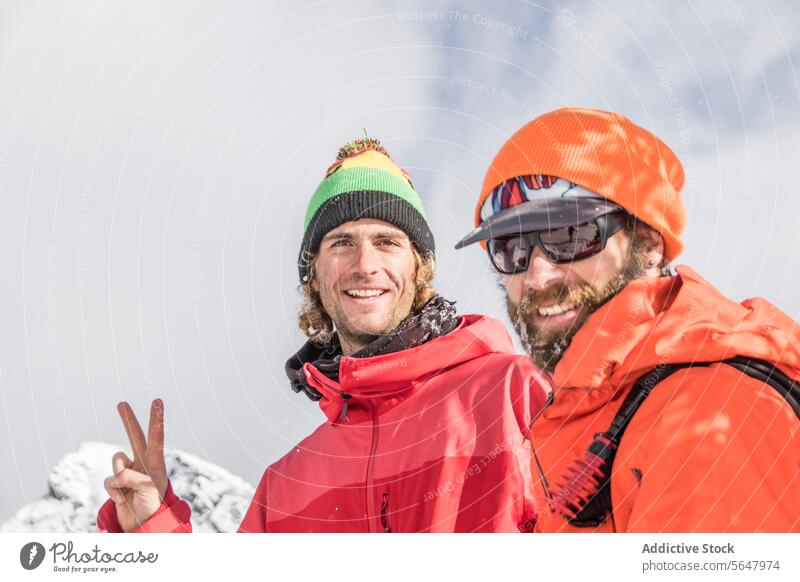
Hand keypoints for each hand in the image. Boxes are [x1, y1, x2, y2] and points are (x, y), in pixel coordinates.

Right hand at [103, 399, 169, 531]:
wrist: (143, 525)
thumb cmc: (152, 506)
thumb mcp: (148, 489)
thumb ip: (133, 476)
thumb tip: (118, 472)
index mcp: (155, 462)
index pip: (156, 436)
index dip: (156, 419)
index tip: (158, 401)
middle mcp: (142, 463)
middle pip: (134, 436)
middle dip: (128, 420)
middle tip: (121, 403)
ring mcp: (129, 472)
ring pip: (116, 461)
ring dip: (119, 477)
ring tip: (128, 491)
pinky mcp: (117, 483)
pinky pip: (109, 481)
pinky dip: (113, 491)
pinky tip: (122, 500)